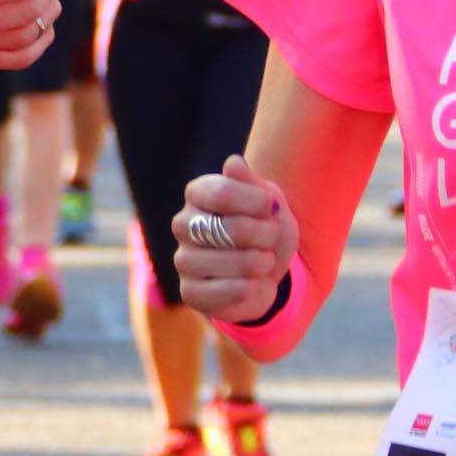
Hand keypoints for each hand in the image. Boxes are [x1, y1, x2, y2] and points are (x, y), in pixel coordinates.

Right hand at [175, 154, 297, 324]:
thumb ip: (252, 182)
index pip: (222, 192)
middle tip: (272, 238)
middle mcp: (183, 224)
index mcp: (197, 194)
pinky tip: (255, 283)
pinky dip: (252, 288)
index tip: (271, 207)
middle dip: (265, 235)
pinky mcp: (190, 292)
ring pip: (231, 262)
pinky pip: (227, 291)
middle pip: (230, 228)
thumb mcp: (268, 201)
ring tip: (265, 261)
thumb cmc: (264, 229)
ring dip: (261, 262)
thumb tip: (233, 163)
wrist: (265, 272)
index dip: (255, 202)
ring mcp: (183, 260)